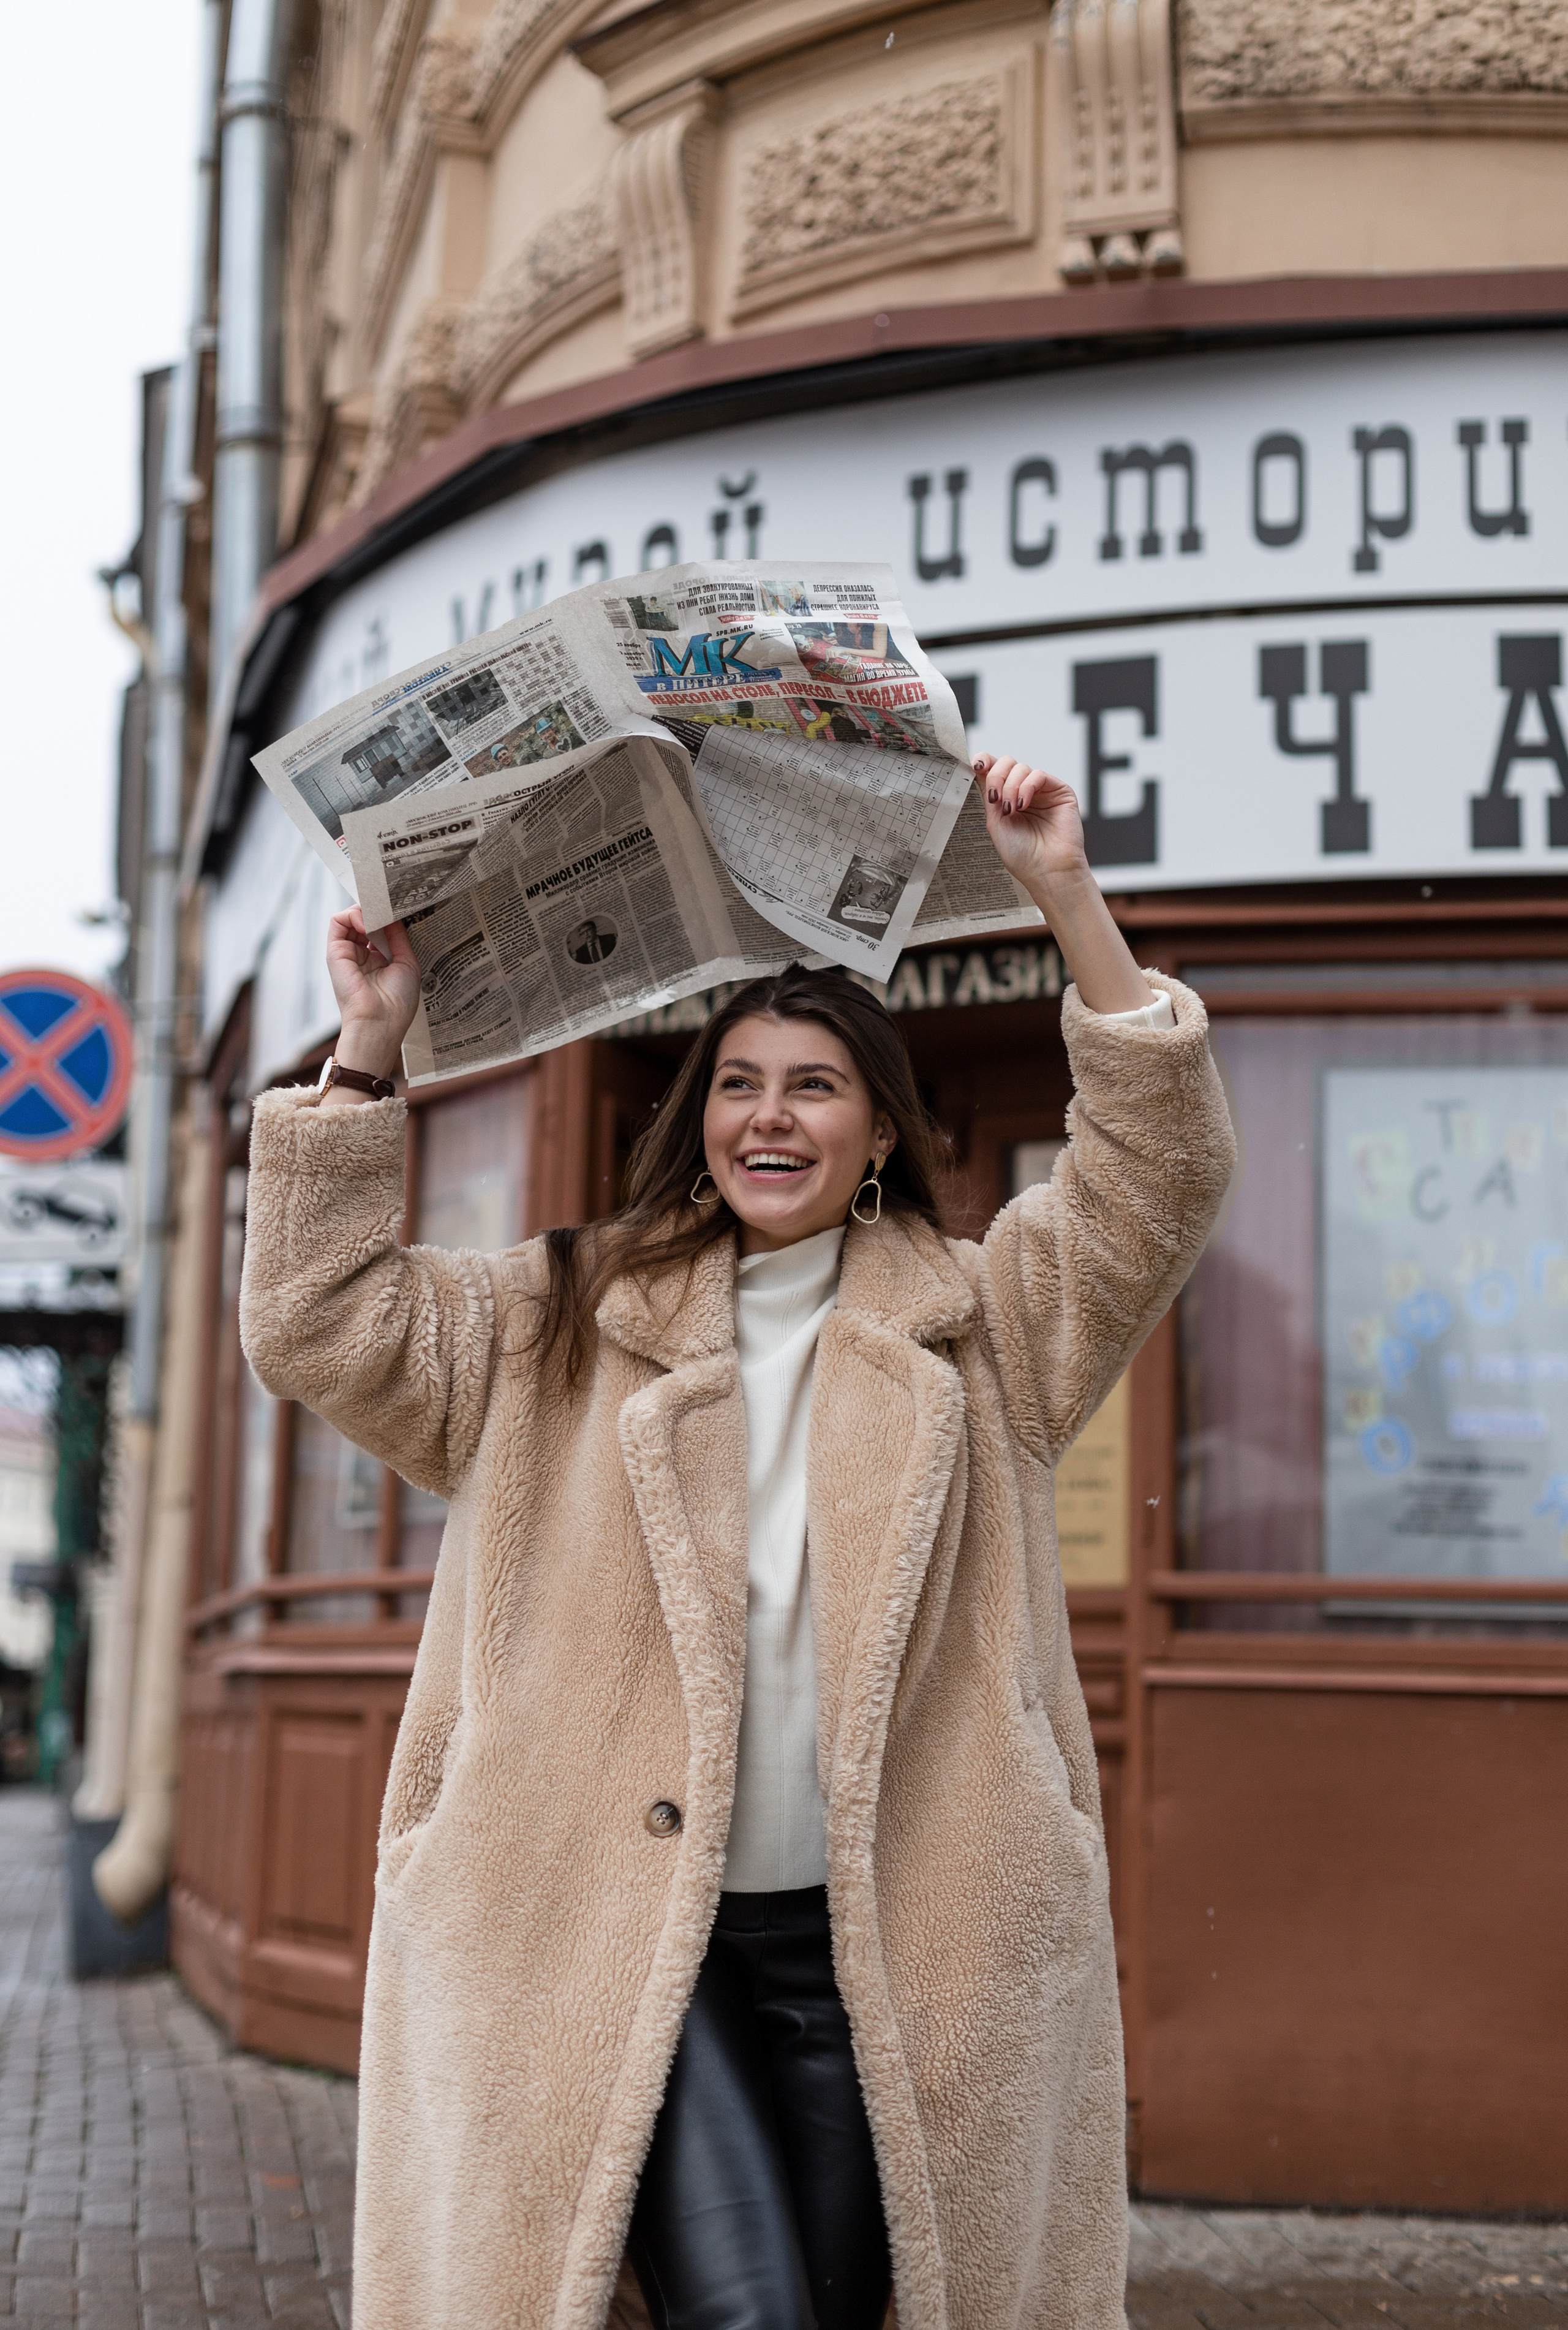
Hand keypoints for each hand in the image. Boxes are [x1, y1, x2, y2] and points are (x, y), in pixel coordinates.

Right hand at [325, 908, 420, 1082]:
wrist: (380, 1021)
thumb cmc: (397, 1001)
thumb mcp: (406, 962)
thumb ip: (399, 935)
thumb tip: (394, 912)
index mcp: (380, 959)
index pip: (381, 927)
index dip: (389, 915)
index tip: (402, 907)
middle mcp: (363, 954)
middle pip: (367, 919)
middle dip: (379, 908)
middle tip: (393, 903)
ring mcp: (348, 952)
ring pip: (352, 917)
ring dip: (367, 909)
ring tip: (381, 912)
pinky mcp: (335, 951)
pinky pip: (338, 921)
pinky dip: (353, 914)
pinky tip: (369, 922)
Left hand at [972, 754, 1087, 889]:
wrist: (1045, 870)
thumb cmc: (1021, 854)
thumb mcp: (995, 821)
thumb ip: (989, 793)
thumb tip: (980, 768)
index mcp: (1007, 798)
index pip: (994, 770)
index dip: (985, 761)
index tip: (976, 765)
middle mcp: (1023, 791)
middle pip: (1006, 763)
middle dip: (996, 776)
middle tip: (995, 798)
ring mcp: (1042, 791)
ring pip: (1020, 767)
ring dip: (1011, 787)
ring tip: (1011, 810)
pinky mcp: (1059, 791)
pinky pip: (1038, 775)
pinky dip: (1026, 787)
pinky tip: (1023, 805)